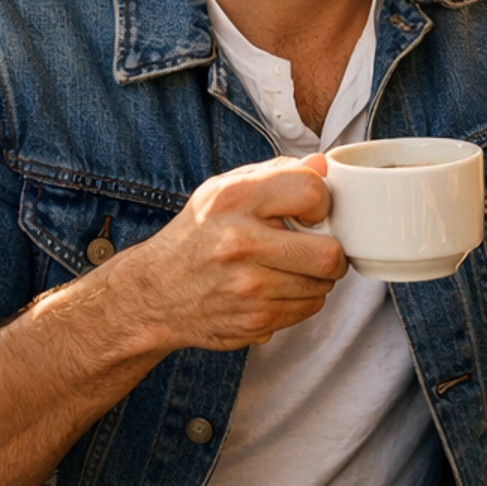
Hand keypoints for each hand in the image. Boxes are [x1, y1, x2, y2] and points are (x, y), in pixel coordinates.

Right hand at [101, 156, 347, 355]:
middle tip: (318, 246)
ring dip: (317, 277)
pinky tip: (280, 287)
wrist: (154, 292)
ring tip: (293, 266)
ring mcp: (248, 288)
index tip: (312, 211)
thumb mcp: (223, 190)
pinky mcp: (254, 321)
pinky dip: (303, 299)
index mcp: (235, 200)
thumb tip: (321, 164)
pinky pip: (307, 309)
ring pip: (323, 285)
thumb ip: (274, 173)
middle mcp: (240, 243)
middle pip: (328, 252)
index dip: (322, 201)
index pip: (311, 191)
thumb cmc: (196, 236)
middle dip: (332, 249)